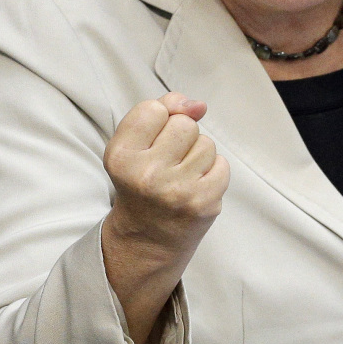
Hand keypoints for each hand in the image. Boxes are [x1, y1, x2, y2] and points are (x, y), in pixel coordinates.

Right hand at [103, 92, 229, 263]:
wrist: (147, 237)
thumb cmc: (142, 180)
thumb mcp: (134, 143)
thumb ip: (162, 110)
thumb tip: (199, 106)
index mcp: (121, 156)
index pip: (154, 109)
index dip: (158, 121)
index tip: (150, 143)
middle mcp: (146, 175)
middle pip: (184, 124)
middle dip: (181, 137)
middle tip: (167, 163)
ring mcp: (176, 191)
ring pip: (206, 143)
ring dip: (198, 155)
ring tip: (181, 175)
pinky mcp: (203, 203)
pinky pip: (222, 164)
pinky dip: (213, 172)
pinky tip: (195, 186)